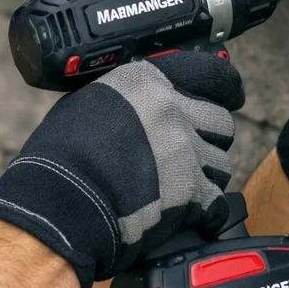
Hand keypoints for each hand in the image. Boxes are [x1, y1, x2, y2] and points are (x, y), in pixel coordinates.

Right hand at [0, 51, 244, 287]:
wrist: (60, 202)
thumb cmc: (60, 158)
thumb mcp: (84, 105)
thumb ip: (122, 100)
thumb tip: (134, 106)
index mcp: (148, 82)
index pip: (209, 74)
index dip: (223, 88)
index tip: (228, 96)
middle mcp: (172, 110)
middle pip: (220, 121)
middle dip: (210, 138)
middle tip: (193, 151)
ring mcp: (185, 150)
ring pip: (221, 161)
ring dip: (207, 174)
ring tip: (182, 186)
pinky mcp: (192, 191)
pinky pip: (217, 200)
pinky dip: (207, 210)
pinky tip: (191, 214)